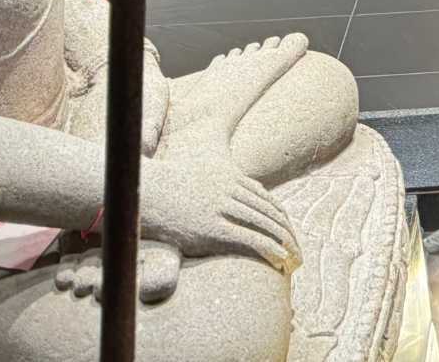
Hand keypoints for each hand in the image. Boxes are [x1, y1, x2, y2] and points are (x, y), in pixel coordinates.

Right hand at [138, 156, 297, 270]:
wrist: (138, 191)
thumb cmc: (164, 188)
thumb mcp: (195, 176)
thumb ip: (215, 183)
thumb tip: (228, 193)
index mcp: (229, 176)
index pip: (267, 200)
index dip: (283, 219)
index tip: (291, 235)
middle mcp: (229, 189)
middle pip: (271, 213)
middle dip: (289, 235)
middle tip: (300, 254)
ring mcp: (220, 208)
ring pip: (265, 226)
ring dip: (286, 246)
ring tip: (295, 263)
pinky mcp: (210, 228)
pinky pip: (249, 239)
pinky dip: (270, 250)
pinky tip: (281, 261)